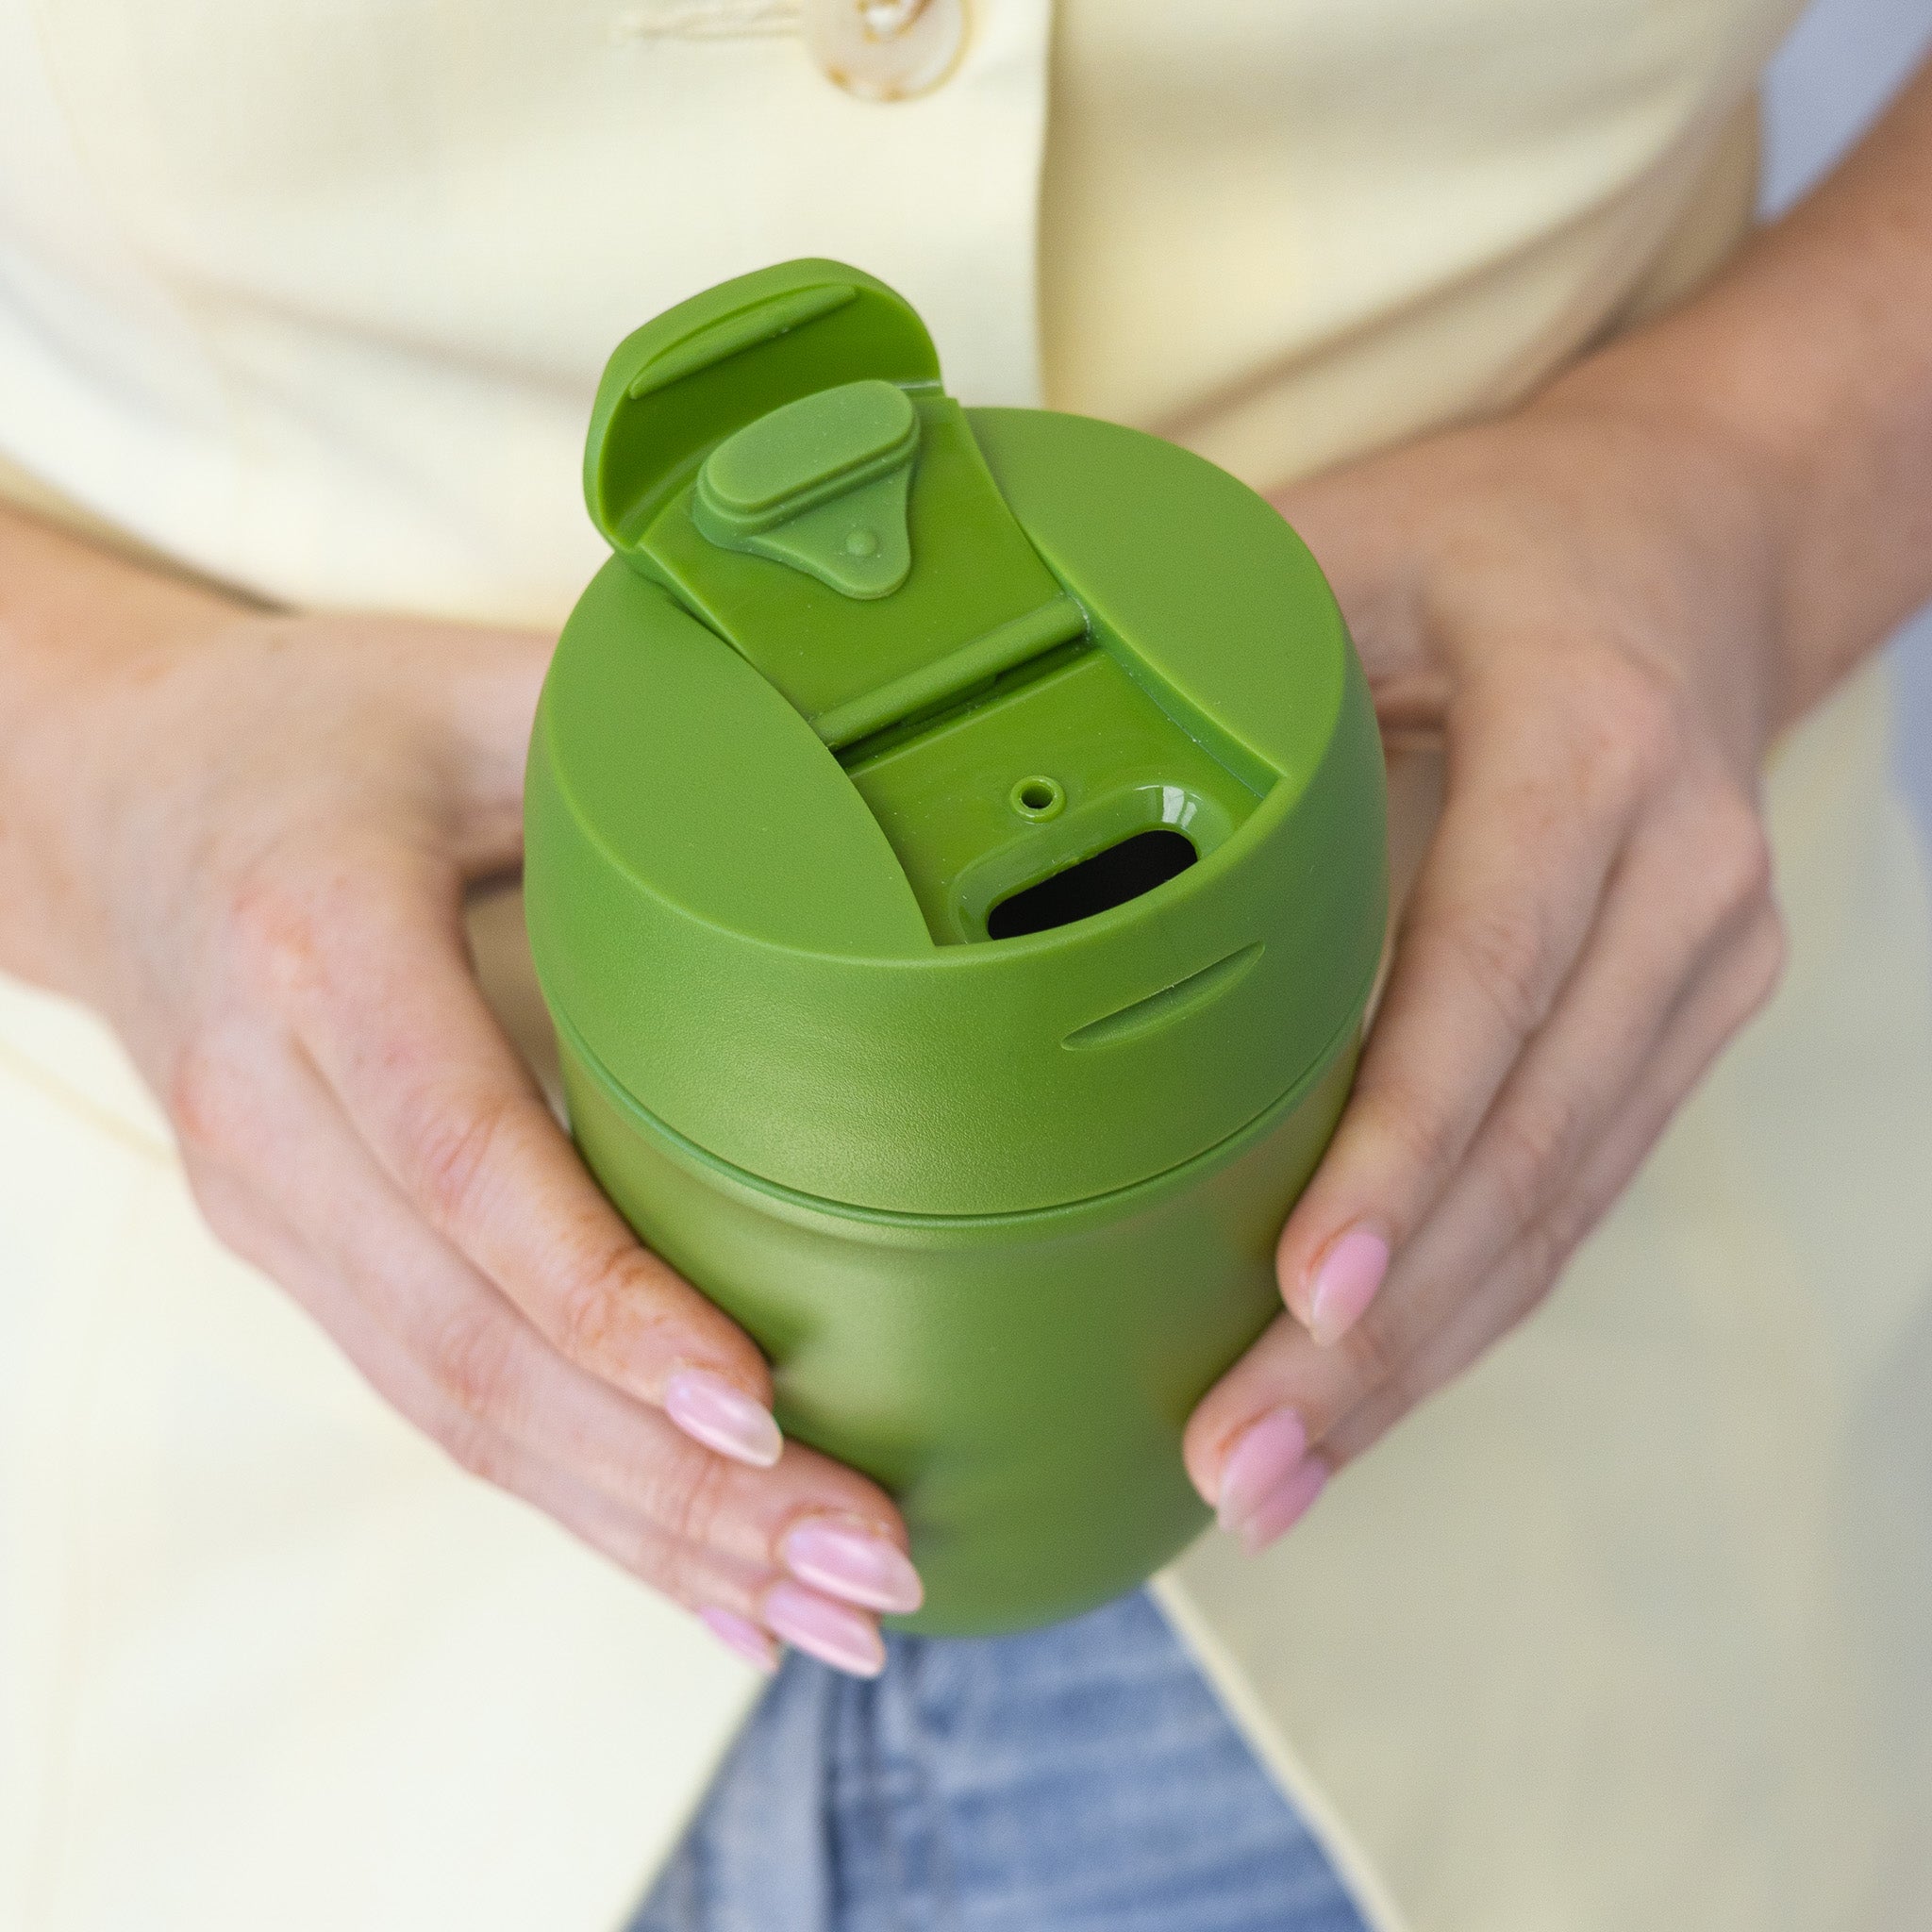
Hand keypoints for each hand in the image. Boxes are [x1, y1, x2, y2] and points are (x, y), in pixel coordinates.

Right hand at [0, 514, 918, 1674]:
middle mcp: (275, 1116)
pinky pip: (444, 1407)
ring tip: (832, 1608)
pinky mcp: (305, 1261)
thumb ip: (630, 734)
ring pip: (461, 1416)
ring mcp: (276, 1213)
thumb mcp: (462, 688)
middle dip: (678, 1485)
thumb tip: (856, 744)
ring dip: (649, 1534)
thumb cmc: (306, 733)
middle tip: (870, 1561)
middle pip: (476, 1348)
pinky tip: (706, 1578)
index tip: (755, 1404)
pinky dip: (580, 1506)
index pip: (464, 1159)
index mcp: (321, 951)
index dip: (604, 1295)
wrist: (106, 802)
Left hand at [1183, 395, 1789, 1548]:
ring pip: (1561, 1206)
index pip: (1488, 977)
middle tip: (1239, 1462)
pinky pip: (1574, 1192)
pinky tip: (1363, 1395)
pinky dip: (1467, 1307)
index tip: (1310, 1291)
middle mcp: (1681, 882)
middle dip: (1382, 1331)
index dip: (1401, 1142)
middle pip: (1529, 1145)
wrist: (1700, 542)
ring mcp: (1705, 971)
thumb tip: (990, 733)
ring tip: (1273, 1479)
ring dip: (1419, 1362)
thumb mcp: (1352, 544)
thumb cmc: (1498, 536)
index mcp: (1591, 746)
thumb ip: (1208, 646)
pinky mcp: (1687, 1028)